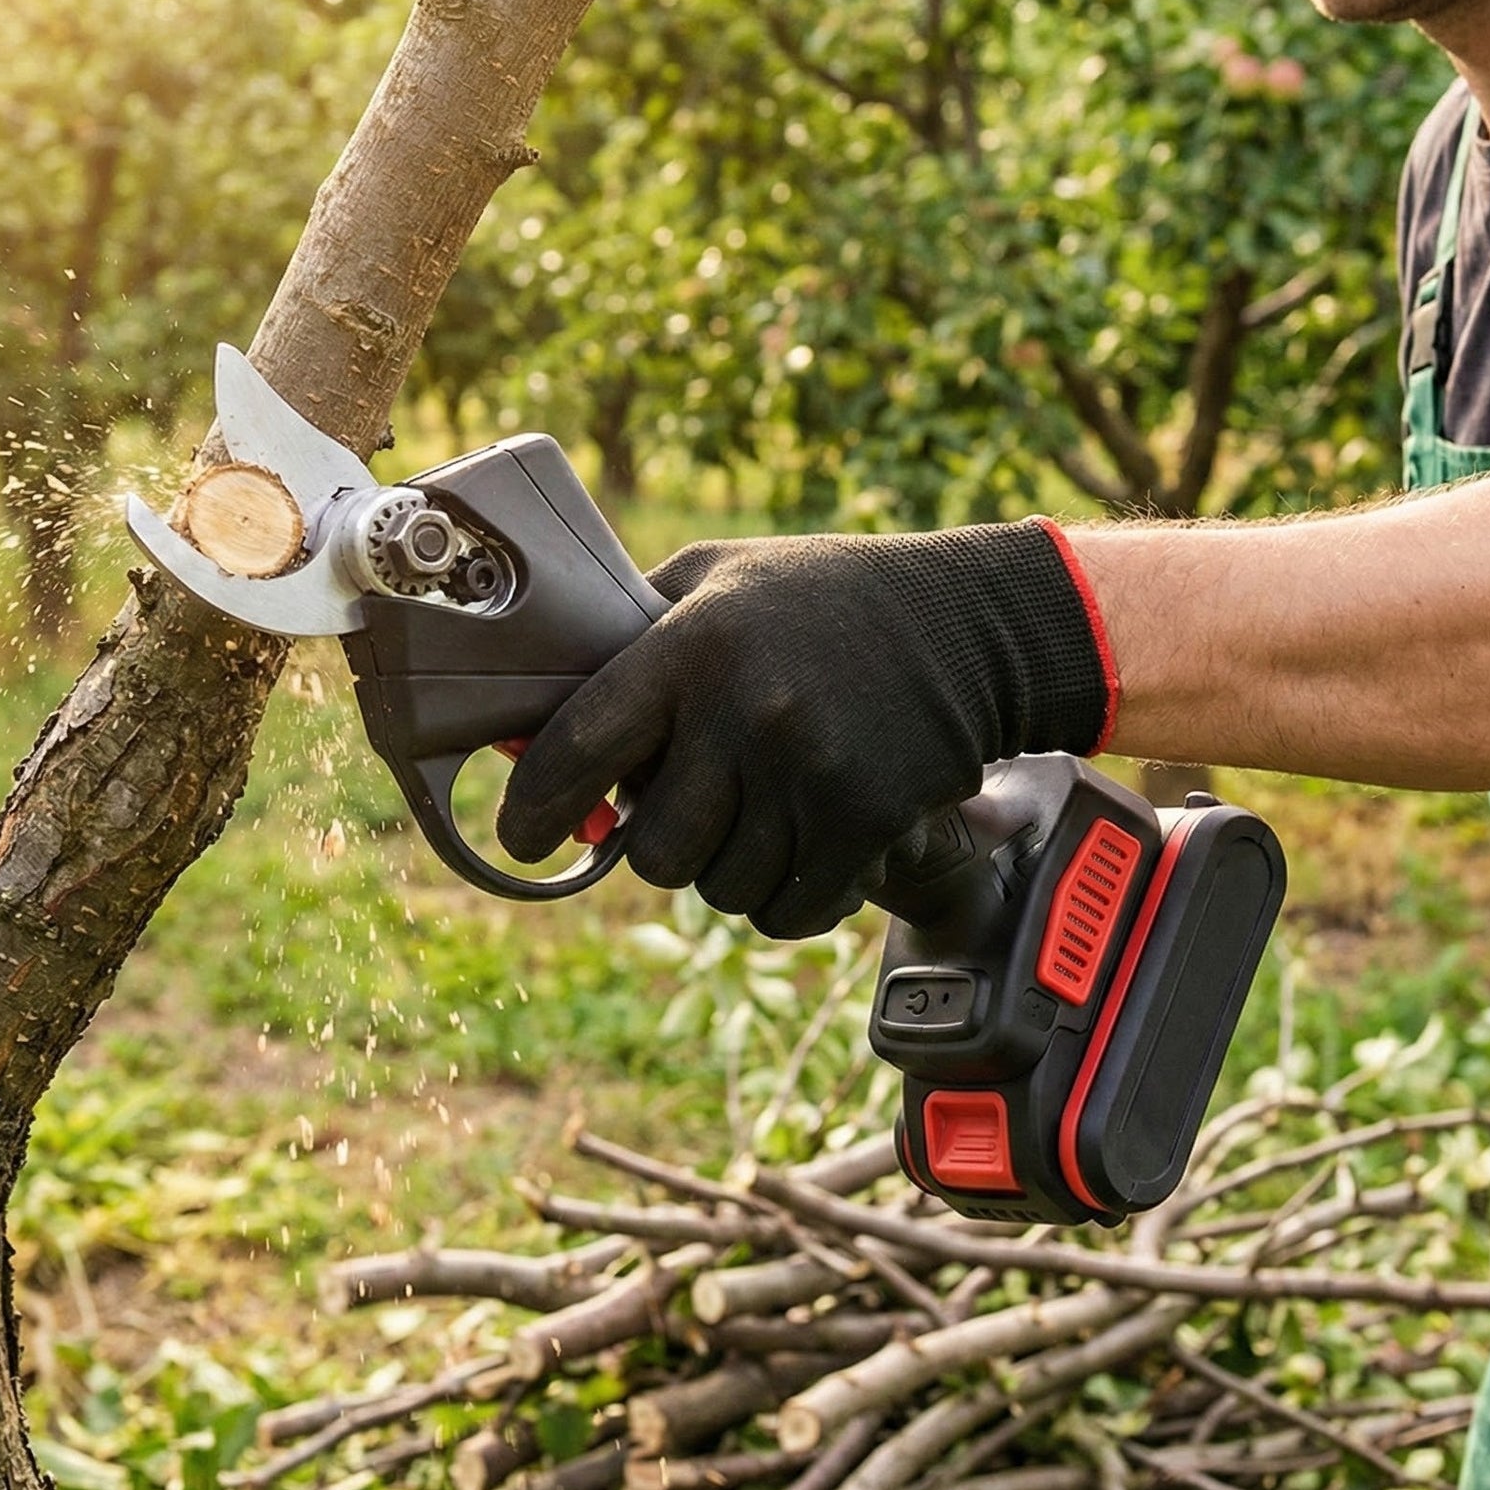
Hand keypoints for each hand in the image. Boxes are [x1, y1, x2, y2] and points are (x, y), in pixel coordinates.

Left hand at [497, 521, 1114, 936]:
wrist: (970, 624)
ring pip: (719, 889)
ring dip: (725, 868)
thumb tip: (536, 718)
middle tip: (688, 807)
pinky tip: (799, 848)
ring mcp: (810, 775)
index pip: (576, 748)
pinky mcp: (867, 824)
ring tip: (756, 813)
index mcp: (690, 647)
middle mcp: (744, 714)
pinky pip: (785, 911)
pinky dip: (781, 897)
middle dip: (659, 843)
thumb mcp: (718, 579)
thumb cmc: (822, 599)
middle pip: (654, 851)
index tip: (519, 839)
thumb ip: (632, 636)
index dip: (532, 809)